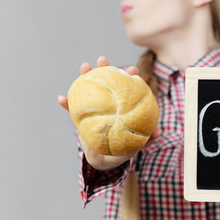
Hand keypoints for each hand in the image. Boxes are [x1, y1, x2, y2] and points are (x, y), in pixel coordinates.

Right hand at [58, 55, 160, 170]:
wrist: (105, 159)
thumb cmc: (123, 148)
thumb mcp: (136, 143)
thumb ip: (147, 138)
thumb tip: (158, 132)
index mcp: (121, 103)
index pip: (126, 85)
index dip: (129, 75)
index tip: (132, 71)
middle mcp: (106, 100)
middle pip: (106, 80)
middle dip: (105, 66)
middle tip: (103, 60)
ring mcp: (93, 106)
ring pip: (87, 87)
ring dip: (84, 75)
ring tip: (84, 66)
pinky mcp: (80, 116)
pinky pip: (71, 108)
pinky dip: (66, 103)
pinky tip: (61, 99)